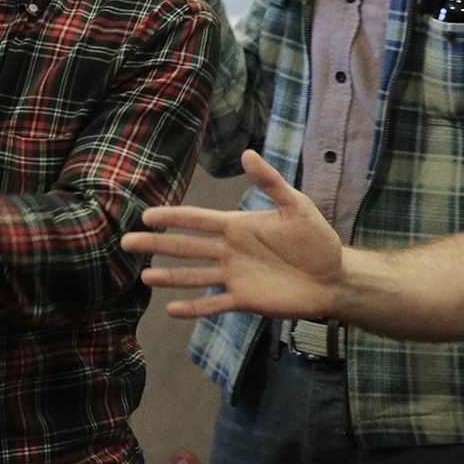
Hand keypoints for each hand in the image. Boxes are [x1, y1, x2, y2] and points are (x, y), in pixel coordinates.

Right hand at [121, 149, 343, 320]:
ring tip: (144, 277)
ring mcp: (234, 276)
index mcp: (237, 226)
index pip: (197, 220)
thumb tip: (247, 153)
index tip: (146, 215)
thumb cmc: (318, 239)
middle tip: (127, 242)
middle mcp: (229, 251)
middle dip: (156, 244)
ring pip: (194, 276)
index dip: (172, 217)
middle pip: (185, 247)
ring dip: (170, 277)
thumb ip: (271, 182)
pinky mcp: (245, 300)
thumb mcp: (297, 206)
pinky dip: (193, 309)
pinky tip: (171, 310)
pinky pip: (214, 305)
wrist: (335, 278)